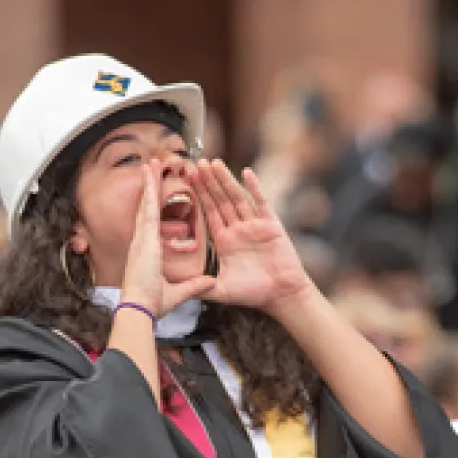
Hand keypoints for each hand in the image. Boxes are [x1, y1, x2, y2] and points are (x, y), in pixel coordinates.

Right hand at [120, 159, 215, 317]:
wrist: (140, 310)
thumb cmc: (152, 305)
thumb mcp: (178, 292)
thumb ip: (194, 285)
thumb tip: (209, 281)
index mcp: (147, 253)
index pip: (151, 225)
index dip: (151, 209)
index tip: (154, 196)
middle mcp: (142, 242)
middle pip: (146, 209)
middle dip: (149, 189)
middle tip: (150, 171)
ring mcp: (142, 238)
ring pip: (146, 203)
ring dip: (148, 182)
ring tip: (151, 164)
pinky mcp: (145, 237)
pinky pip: (149, 207)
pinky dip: (149, 189)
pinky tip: (151, 173)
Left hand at [189, 159, 314, 316]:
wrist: (281, 295)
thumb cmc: (253, 293)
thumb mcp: (221, 290)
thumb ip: (200, 286)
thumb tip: (176, 288)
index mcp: (225, 241)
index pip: (209, 212)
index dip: (199, 196)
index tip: (188, 180)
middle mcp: (238, 229)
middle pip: (220, 200)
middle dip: (208, 182)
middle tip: (196, 163)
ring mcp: (254, 225)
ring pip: (237, 197)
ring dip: (226, 180)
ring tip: (214, 163)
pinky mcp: (271, 224)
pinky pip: (261, 202)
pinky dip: (254, 188)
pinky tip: (246, 173)